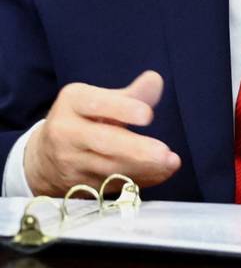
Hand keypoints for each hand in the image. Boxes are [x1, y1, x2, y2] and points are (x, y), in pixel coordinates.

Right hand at [24, 71, 180, 196]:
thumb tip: (155, 80)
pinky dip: (140, 180)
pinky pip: (113, 184)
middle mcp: (67, 133)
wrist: (44, 158)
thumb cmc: (83, 119)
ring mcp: (71, 163)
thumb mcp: (98, 99)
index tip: (148, 115)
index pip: (97, 105)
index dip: (123, 109)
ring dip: (144, 168)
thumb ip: (130, 94)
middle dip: (136, 149)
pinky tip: (162, 173)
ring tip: (171, 163)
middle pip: (103, 141)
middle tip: (164, 152)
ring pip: (110, 168)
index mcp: (73, 102)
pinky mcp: (79, 186)